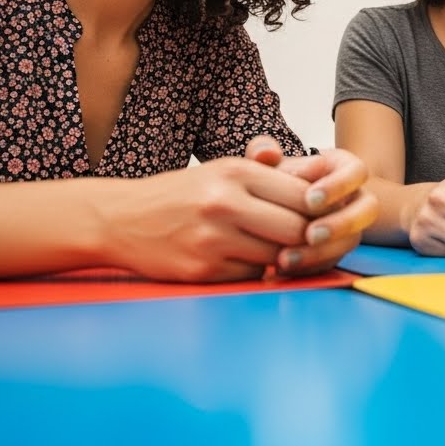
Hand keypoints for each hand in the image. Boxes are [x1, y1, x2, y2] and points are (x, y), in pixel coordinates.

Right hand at [101, 151, 311, 281]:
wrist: (121, 218)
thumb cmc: (184, 193)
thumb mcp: (224, 170)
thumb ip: (271, 173)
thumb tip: (323, 175)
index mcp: (237, 172)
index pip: (303, 195)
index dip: (320, 209)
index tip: (322, 215)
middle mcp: (225, 203)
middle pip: (297, 229)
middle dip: (309, 238)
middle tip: (310, 240)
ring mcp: (212, 239)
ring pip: (277, 256)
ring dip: (283, 257)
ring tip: (279, 249)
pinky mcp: (201, 270)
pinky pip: (251, 275)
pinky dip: (256, 271)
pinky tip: (246, 259)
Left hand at [246, 139, 377, 276]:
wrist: (269, 204)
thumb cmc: (275, 176)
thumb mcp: (270, 162)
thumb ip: (263, 152)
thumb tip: (266, 155)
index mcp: (346, 169)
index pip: (356, 172)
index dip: (337, 186)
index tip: (310, 198)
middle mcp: (355, 198)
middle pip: (368, 209)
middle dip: (341, 223)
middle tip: (311, 233)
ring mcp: (349, 227)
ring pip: (353, 240)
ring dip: (324, 251)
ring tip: (287, 258)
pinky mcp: (336, 251)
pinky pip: (333, 261)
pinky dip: (310, 267)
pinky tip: (284, 268)